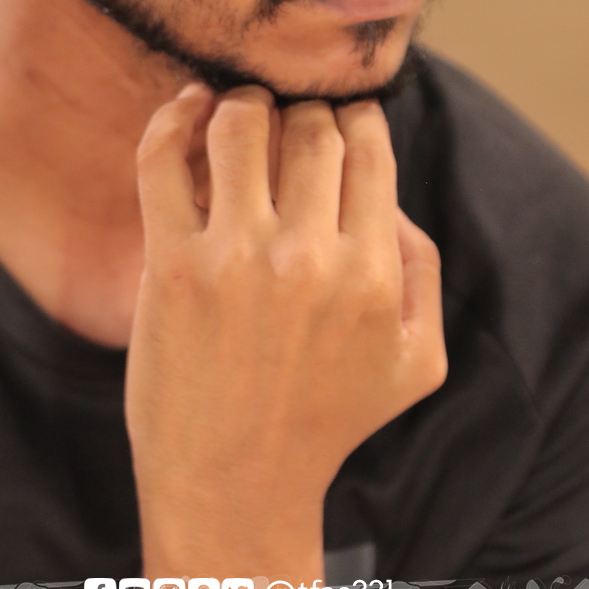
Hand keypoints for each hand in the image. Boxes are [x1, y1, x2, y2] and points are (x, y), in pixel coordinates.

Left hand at [125, 84, 445, 558]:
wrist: (233, 486)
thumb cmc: (326, 422)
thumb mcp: (418, 362)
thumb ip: (424, 270)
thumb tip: (389, 195)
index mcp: (374, 272)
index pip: (367, 145)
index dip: (353, 115)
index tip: (337, 116)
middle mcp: (310, 257)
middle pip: (309, 125)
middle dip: (302, 110)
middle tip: (287, 123)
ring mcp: (235, 259)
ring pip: (242, 124)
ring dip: (242, 102)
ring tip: (239, 113)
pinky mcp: (170, 266)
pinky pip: (163, 158)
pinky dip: (174, 117)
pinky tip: (187, 110)